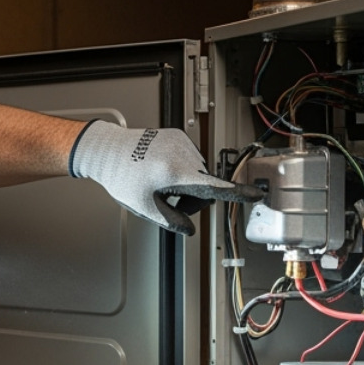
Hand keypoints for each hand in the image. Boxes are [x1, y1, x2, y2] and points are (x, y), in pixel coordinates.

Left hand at [69, 120, 264, 234]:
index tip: (256, 194)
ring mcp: (181, 142)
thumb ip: (170, 221)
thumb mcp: (144, 206)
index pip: (215, 187)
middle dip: (191, 198)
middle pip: (204, 185)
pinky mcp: (177, 135)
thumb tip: (188, 229)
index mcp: (176, 172)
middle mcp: (182, 154)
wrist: (107, 149)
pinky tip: (160, 170)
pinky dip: (181, 168)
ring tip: (159, 182)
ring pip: (198, 172)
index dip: (238, 194)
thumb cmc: (121, 176)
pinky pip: (190, 158)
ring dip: (186, 183)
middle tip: (165, 201)